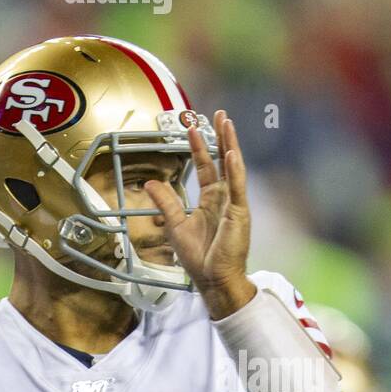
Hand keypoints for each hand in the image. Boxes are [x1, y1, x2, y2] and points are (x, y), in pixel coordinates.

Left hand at [144, 111, 254, 318]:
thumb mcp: (174, 224)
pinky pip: (237, 186)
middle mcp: (224, 198)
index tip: (192, 128)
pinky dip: (234, 169)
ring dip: (230, 143)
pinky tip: (231, 151)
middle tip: (219, 113)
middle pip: (222, 161)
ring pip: (233, 167)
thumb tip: (151, 182)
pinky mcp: (239, 213)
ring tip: (227, 122)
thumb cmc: (198, 257)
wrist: (213, 278)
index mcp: (210, 201)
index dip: (199, 148)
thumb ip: (165, 202)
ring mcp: (234, 203)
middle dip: (220, 136)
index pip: (206, 168)